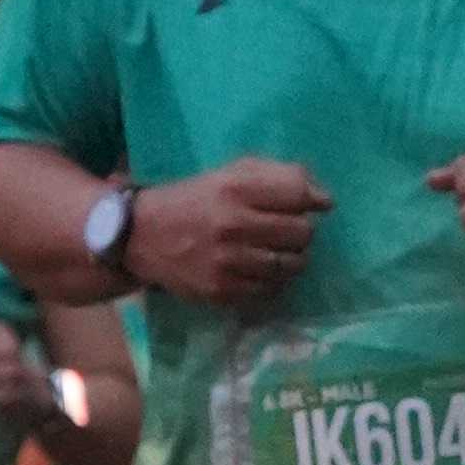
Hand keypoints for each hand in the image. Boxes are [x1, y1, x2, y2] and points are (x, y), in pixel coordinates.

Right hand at [128, 160, 326, 307]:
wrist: (139, 236)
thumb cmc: (192, 199)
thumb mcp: (229, 174)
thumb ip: (278, 177)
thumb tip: (325, 201)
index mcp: (235, 188)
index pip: (299, 195)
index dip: (314, 200)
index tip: (314, 205)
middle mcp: (233, 225)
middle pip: (302, 232)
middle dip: (301, 231)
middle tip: (286, 231)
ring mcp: (227, 262)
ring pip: (291, 265)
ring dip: (292, 258)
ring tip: (276, 251)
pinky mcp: (221, 291)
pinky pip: (270, 290)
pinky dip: (273, 280)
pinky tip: (260, 270)